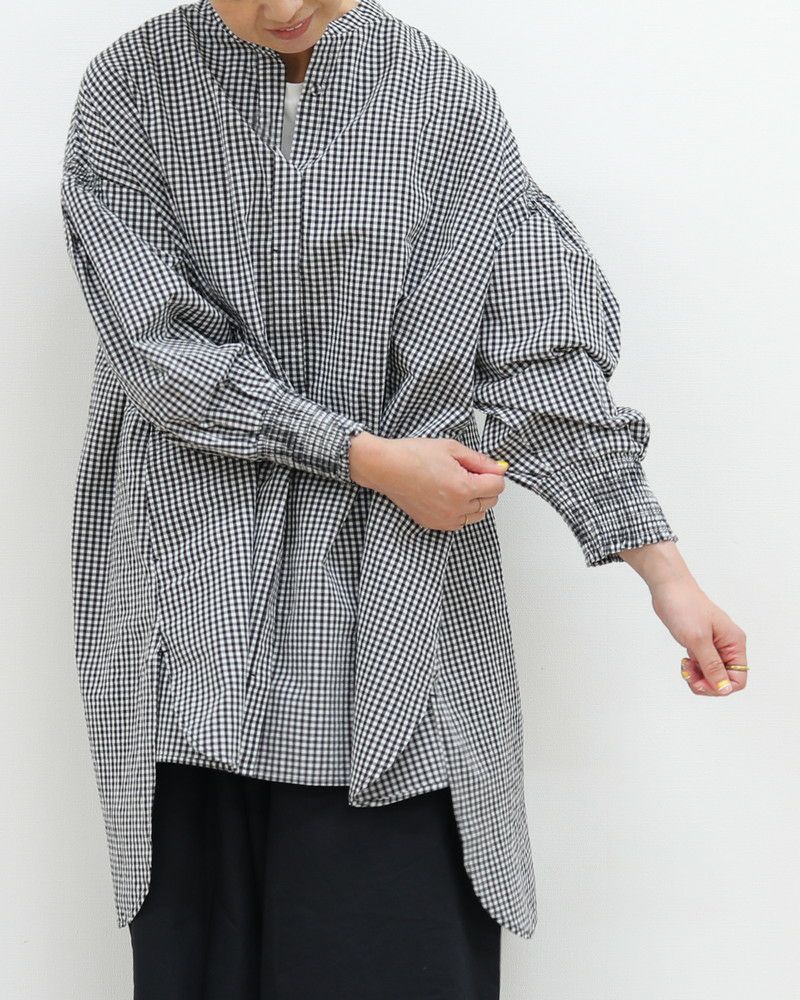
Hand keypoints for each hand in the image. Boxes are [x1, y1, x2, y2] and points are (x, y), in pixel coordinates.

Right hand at [348, 431, 507, 530]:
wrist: (386, 467)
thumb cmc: (414, 455)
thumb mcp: (452, 448)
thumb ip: (480, 460)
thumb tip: (498, 468)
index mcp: (463, 488)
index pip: (498, 486)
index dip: (494, 474)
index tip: (485, 467)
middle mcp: (456, 508)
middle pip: (490, 502)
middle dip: (486, 487)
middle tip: (470, 472)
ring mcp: (445, 519)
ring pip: (477, 515)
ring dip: (476, 501)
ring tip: (460, 485)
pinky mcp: (434, 524)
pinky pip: (460, 523)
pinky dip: (461, 512)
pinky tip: (450, 497)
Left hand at [650, 576, 747, 695]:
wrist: (668, 588)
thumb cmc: (685, 607)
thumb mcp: (698, 640)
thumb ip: (712, 666)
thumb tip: (724, 689)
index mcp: (734, 644)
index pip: (738, 679)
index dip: (720, 687)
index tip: (701, 681)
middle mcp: (728, 646)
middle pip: (724, 680)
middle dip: (706, 683)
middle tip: (689, 674)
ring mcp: (714, 646)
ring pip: (712, 675)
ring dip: (698, 677)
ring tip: (684, 667)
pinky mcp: (701, 644)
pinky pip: (702, 667)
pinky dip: (693, 670)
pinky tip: (684, 662)